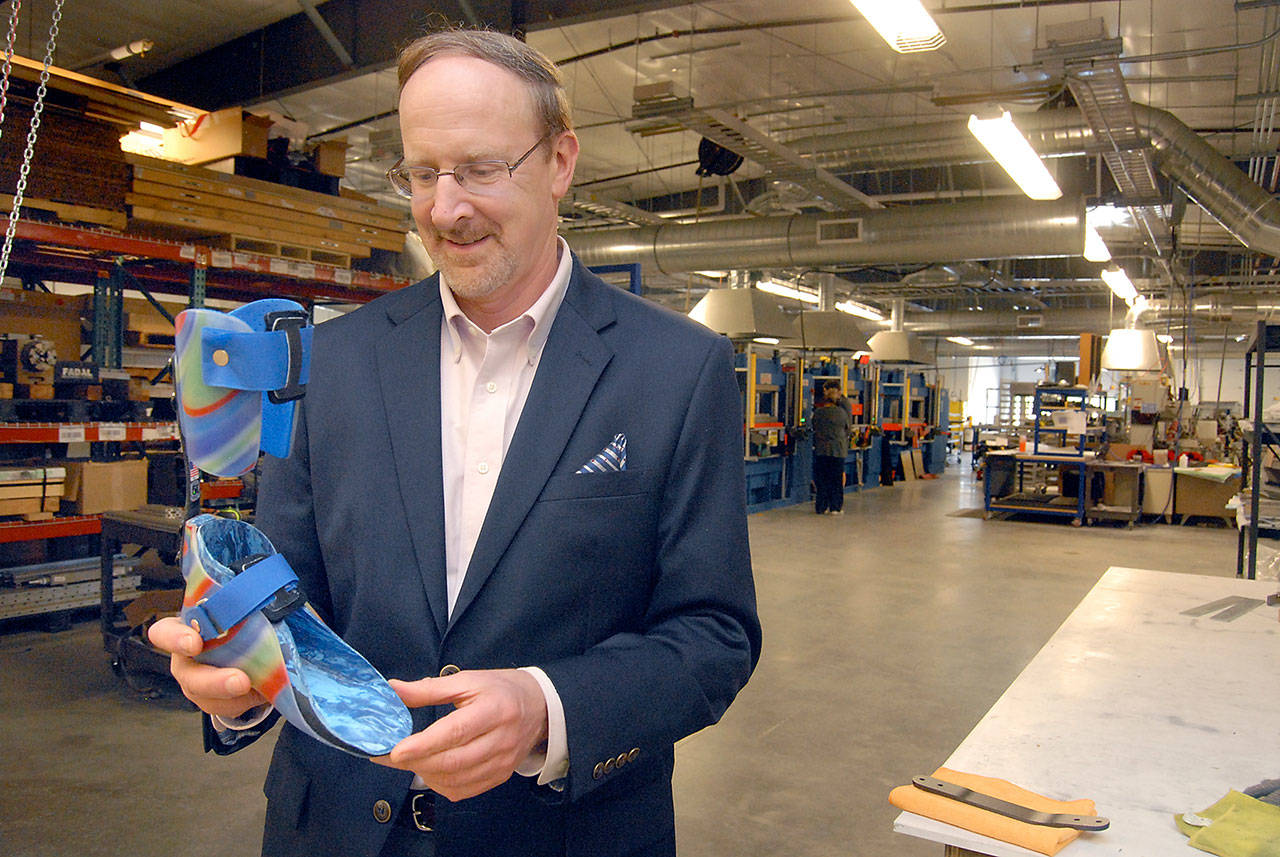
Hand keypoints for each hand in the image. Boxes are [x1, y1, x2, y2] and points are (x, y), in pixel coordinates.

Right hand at [147, 616, 267, 718]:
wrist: (248, 648)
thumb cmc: (236, 624)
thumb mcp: (237, 612)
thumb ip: (241, 609)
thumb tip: (260, 601)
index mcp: (185, 630)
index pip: (165, 633)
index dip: (175, 639)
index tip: (194, 643)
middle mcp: (184, 659)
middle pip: (188, 675)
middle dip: (214, 681)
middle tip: (240, 681)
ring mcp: (195, 683)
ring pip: (206, 697)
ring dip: (233, 697)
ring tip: (256, 688)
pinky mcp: (213, 701)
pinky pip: (226, 707)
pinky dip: (245, 701)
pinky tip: (259, 692)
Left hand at [373, 669, 548, 801]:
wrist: (540, 707)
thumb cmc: (500, 690)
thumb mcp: (468, 680)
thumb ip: (429, 689)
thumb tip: (393, 690)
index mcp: (493, 710)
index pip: (455, 732)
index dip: (423, 744)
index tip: (395, 750)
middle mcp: (501, 740)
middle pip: (453, 761)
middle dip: (416, 761)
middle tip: (391, 755)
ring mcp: (502, 762)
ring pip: (456, 780)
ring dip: (426, 774)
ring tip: (409, 761)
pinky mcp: (500, 776)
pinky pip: (464, 791)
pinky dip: (441, 784)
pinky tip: (430, 771)